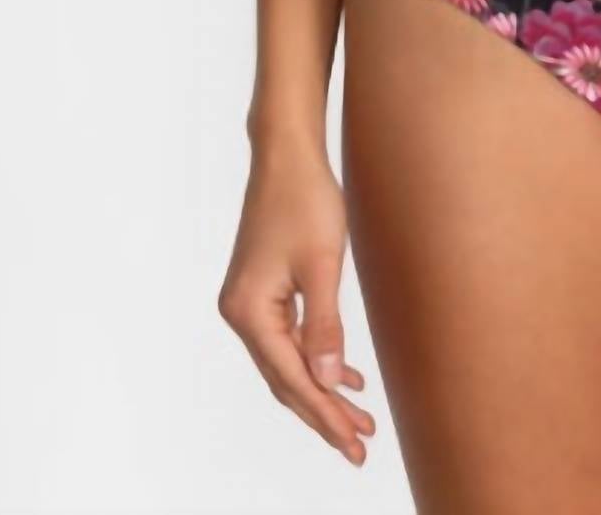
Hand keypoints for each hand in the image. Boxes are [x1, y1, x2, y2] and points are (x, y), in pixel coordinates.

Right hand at [217, 135, 375, 464]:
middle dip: (323, 413)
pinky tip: (344, 376)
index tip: (354, 442)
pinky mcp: (263, 291)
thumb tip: (326, 382)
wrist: (288, 154)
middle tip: (360, 445)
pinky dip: (315, 360)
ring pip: (288, 363)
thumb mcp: (321, 264)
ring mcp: (249, 303)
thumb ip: (324, 327)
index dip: (325, 414)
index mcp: (249, 311)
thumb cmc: (306, 198)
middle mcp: (241, 313)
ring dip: (322, 390)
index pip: (291, 378)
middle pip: (285, 379)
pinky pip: (290, 340)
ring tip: (359, 419)